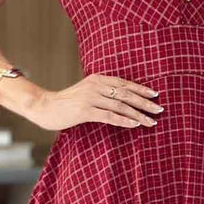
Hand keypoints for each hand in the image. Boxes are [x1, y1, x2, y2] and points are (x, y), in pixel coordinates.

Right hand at [29, 75, 163, 131]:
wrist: (44, 106)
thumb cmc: (66, 103)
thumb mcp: (85, 92)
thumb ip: (101, 92)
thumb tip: (121, 100)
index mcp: (97, 79)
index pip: (124, 83)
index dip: (141, 89)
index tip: (155, 95)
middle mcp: (96, 86)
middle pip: (126, 94)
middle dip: (145, 102)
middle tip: (159, 110)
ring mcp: (91, 98)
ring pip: (121, 106)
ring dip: (138, 114)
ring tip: (151, 122)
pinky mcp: (85, 111)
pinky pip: (109, 116)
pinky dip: (124, 120)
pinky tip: (135, 124)